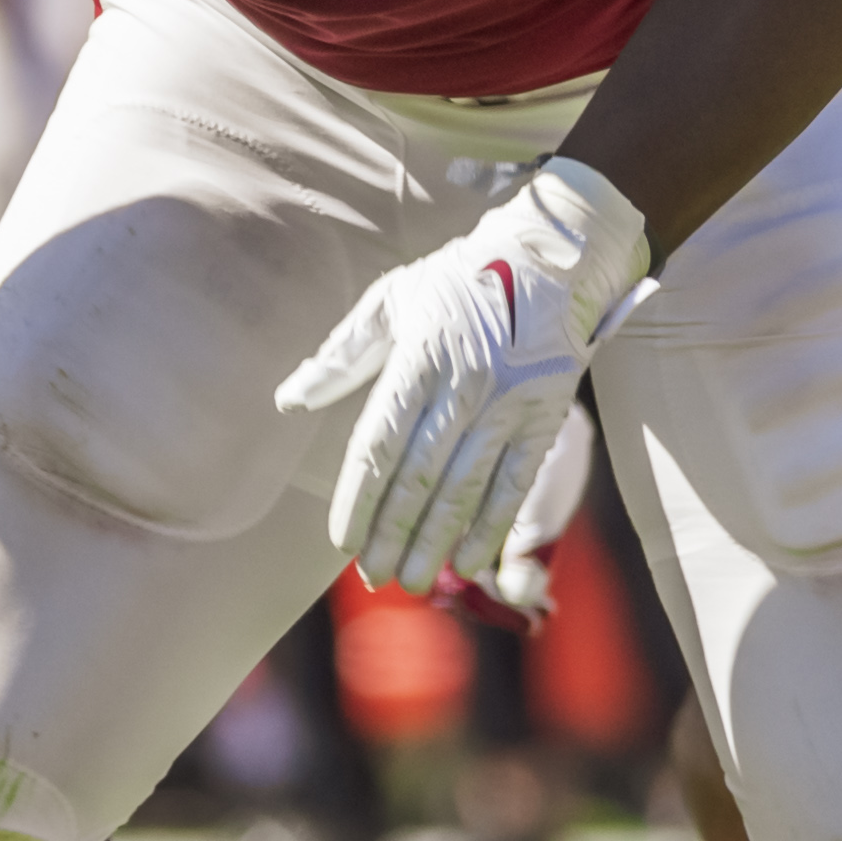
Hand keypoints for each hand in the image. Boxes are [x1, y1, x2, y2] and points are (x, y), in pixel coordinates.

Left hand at [276, 160, 648, 597]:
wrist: (551, 259)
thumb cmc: (459, 281)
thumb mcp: (393, 300)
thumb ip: (342, 354)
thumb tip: (290, 399)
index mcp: (418, 357)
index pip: (378, 444)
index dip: (358, 499)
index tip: (342, 540)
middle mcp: (463, 386)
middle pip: (418, 478)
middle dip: (392, 535)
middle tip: (374, 576)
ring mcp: (507, 405)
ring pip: (464, 489)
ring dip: (435, 542)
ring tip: (411, 580)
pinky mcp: (543, 418)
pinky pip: (514, 483)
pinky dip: (491, 526)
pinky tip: (469, 560)